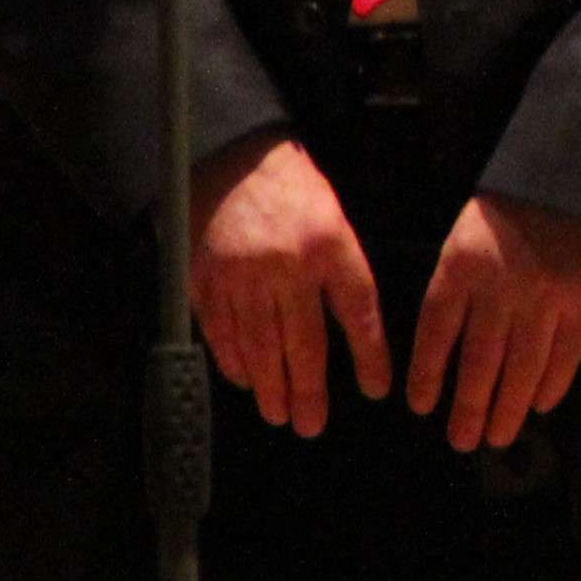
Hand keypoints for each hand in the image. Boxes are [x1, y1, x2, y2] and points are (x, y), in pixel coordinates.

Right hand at [190, 134, 388, 436]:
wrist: (233, 156)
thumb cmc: (294, 191)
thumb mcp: (333, 219)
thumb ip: (340, 272)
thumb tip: (357, 332)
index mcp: (328, 244)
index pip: (357, 310)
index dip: (368, 355)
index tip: (374, 390)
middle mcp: (286, 264)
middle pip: (301, 343)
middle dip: (307, 391)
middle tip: (310, 425)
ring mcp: (241, 275)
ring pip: (258, 347)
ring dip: (269, 386)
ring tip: (278, 413)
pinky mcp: (205, 279)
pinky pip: (220, 333)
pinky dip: (233, 362)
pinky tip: (244, 380)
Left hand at [408, 193, 580, 452]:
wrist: (576, 176)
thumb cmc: (512, 209)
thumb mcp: (468, 231)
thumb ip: (456, 283)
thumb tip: (442, 351)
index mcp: (463, 263)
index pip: (437, 330)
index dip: (428, 373)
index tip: (423, 406)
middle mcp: (502, 284)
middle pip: (479, 361)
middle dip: (469, 407)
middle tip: (462, 440)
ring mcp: (546, 296)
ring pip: (522, 368)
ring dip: (508, 409)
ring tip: (498, 437)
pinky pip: (566, 355)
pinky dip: (552, 385)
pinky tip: (540, 405)